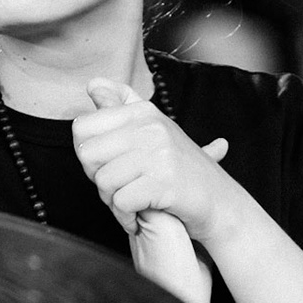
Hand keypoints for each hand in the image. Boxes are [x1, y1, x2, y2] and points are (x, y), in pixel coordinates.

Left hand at [72, 78, 224, 302]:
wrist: (220, 203)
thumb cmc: (183, 171)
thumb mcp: (154, 130)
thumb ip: (121, 107)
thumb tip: (93, 84)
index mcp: (143, 112)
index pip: (81, 128)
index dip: (88, 155)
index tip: (110, 167)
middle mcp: (151, 126)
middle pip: (87, 155)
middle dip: (97, 179)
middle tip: (119, 189)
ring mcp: (160, 153)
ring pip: (103, 181)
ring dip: (112, 203)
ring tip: (131, 205)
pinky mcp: (165, 182)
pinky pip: (122, 202)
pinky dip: (126, 217)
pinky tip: (138, 218)